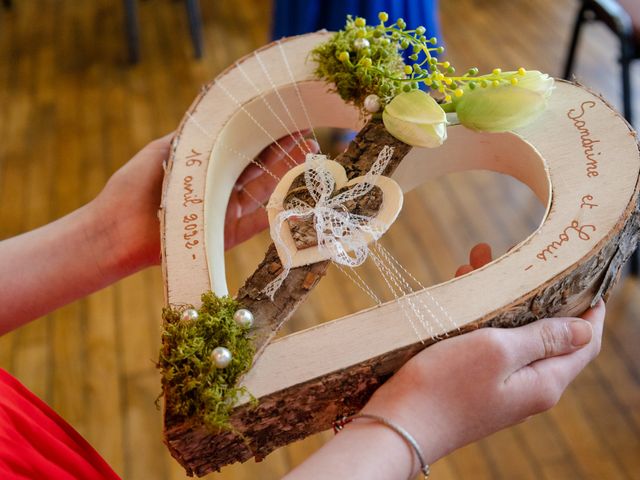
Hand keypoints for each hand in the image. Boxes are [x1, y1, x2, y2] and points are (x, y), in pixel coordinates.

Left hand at [92, 132, 316, 275]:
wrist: (117, 229)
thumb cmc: (134, 187)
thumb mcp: (165, 150)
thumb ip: (194, 136)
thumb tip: (221, 112)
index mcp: (207, 166)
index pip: (242, 146)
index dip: (264, 132)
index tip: (285, 116)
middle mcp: (221, 188)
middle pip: (259, 166)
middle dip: (284, 150)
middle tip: (307, 133)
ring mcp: (227, 211)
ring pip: (264, 189)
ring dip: (288, 172)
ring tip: (308, 153)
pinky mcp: (229, 234)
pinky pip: (260, 219)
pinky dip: (280, 206)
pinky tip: (297, 188)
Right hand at [362, 242, 603, 469]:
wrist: (398, 423)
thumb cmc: (446, 385)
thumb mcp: (497, 350)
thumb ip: (543, 337)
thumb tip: (586, 329)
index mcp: (543, 381)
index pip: (585, 344)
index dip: (590, 312)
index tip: (586, 278)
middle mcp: (527, 386)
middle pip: (545, 333)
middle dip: (534, 292)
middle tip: (520, 259)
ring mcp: (499, 386)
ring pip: (510, 333)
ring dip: (500, 298)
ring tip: (476, 260)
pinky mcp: (473, 383)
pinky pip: (485, 342)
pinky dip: (478, 314)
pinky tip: (460, 289)